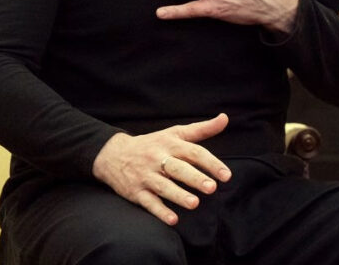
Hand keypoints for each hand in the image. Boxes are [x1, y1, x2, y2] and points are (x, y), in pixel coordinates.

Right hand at [91, 113, 231, 225]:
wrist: (112, 154)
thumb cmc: (152, 144)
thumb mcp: (175, 133)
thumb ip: (202, 129)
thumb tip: (225, 118)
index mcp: (170, 144)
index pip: (194, 152)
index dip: (211, 163)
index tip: (226, 175)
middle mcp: (158, 160)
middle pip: (178, 169)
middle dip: (195, 178)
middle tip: (212, 188)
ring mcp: (146, 176)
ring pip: (163, 187)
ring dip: (178, 196)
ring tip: (194, 203)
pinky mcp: (135, 192)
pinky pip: (148, 203)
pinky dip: (159, 211)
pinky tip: (173, 219)